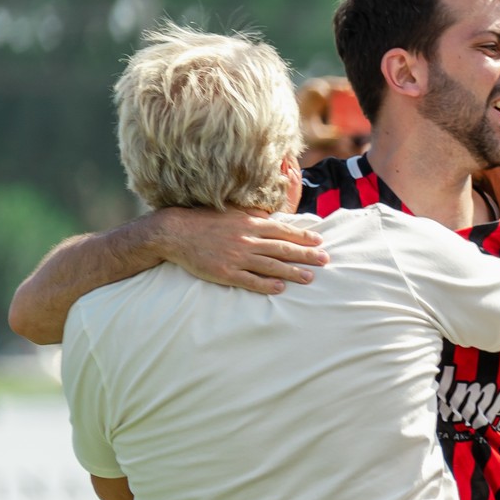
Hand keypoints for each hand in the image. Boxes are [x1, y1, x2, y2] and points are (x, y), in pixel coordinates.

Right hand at [153, 207, 327, 293]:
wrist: (174, 232)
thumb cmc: (204, 220)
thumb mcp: (231, 211)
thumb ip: (253, 215)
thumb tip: (272, 216)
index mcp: (250, 223)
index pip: (283, 230)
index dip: (303, 236)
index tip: (319, 241)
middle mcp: (247, 239)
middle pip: (283, 248)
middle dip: (306, 255)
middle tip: (325, 260)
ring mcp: (237, 256)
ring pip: (271, 265)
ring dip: (292, 272)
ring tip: (309, 278)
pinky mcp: (225, 272)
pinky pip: (250, 280)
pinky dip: (267, 285)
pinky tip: (281, 288)